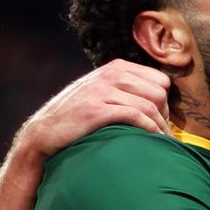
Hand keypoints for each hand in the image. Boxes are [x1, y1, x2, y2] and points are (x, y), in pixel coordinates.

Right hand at [15, 59, 171, 161]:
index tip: (163, 119)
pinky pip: (135, 116)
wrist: (44, 132)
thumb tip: (160, 98)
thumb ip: (125, 88)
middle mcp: (110, 74)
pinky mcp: (96, 110)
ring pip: (150, 104)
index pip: (160, 79)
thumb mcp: (101, 92)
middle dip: (165, 114)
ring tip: (162, 143)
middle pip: (159, 92)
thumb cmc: (77, 117)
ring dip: (160, 126)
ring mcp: (102, 91)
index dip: (166, 101)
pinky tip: (151, 141)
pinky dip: (149, 129)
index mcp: (116, 67)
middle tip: (162, 133)